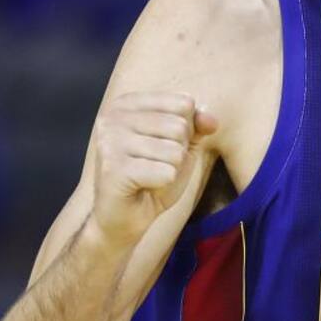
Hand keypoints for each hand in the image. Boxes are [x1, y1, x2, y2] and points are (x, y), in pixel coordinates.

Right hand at [89, 91, 218, 247]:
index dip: (186, 132)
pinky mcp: (114, 169)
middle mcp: (114, 116)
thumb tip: (211, 118)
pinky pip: (166, 172)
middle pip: (180, 126)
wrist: (124, 217)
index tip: (163, 146)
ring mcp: (110, 141)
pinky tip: (143, 187)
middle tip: (155, 166)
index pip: (184, 104)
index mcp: (129, 103)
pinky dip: (163, 184)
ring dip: (170, 170)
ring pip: (175, 151)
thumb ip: (197, 127)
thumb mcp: (181, 146)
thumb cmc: (152, 177)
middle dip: (178, 153)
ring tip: (149, 177)